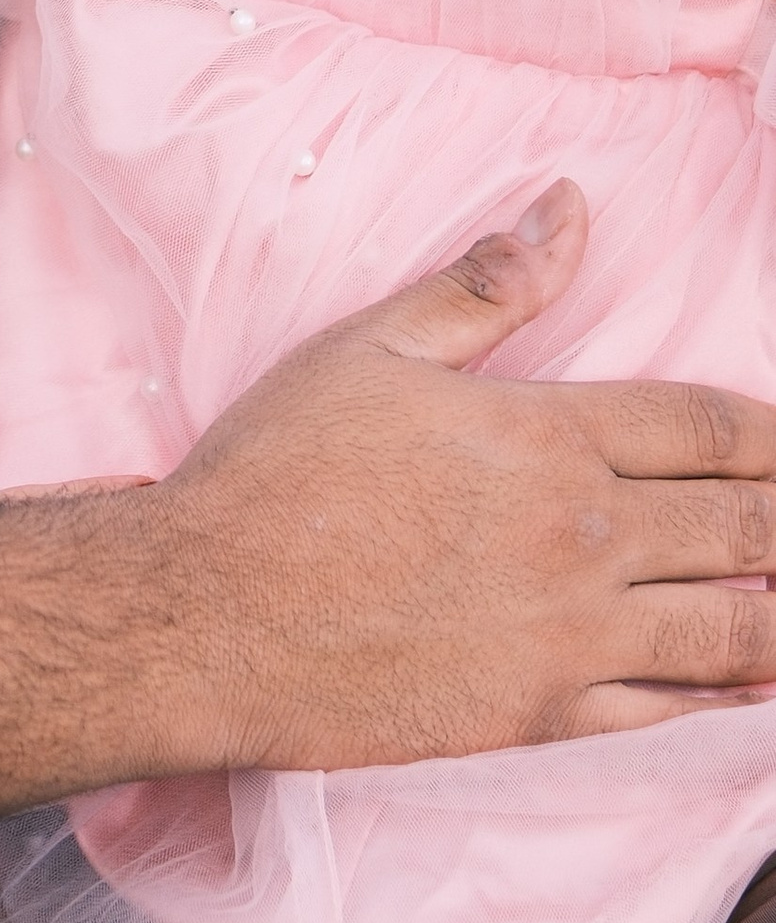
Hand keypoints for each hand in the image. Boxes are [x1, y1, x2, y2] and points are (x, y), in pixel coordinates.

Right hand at [153, 179, 775, 768]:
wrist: (204, 613)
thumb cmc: (272, 472)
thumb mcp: (370, 349)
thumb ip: (484, 286)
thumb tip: (569, 206)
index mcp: (544, 435)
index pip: (704, 426)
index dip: (773, 433)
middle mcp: (579, 536)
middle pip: (742, 526)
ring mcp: (567, 634)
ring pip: (730, 628)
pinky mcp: (540, 716)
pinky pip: (671, 710)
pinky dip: (732, 695)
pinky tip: (757, 683)